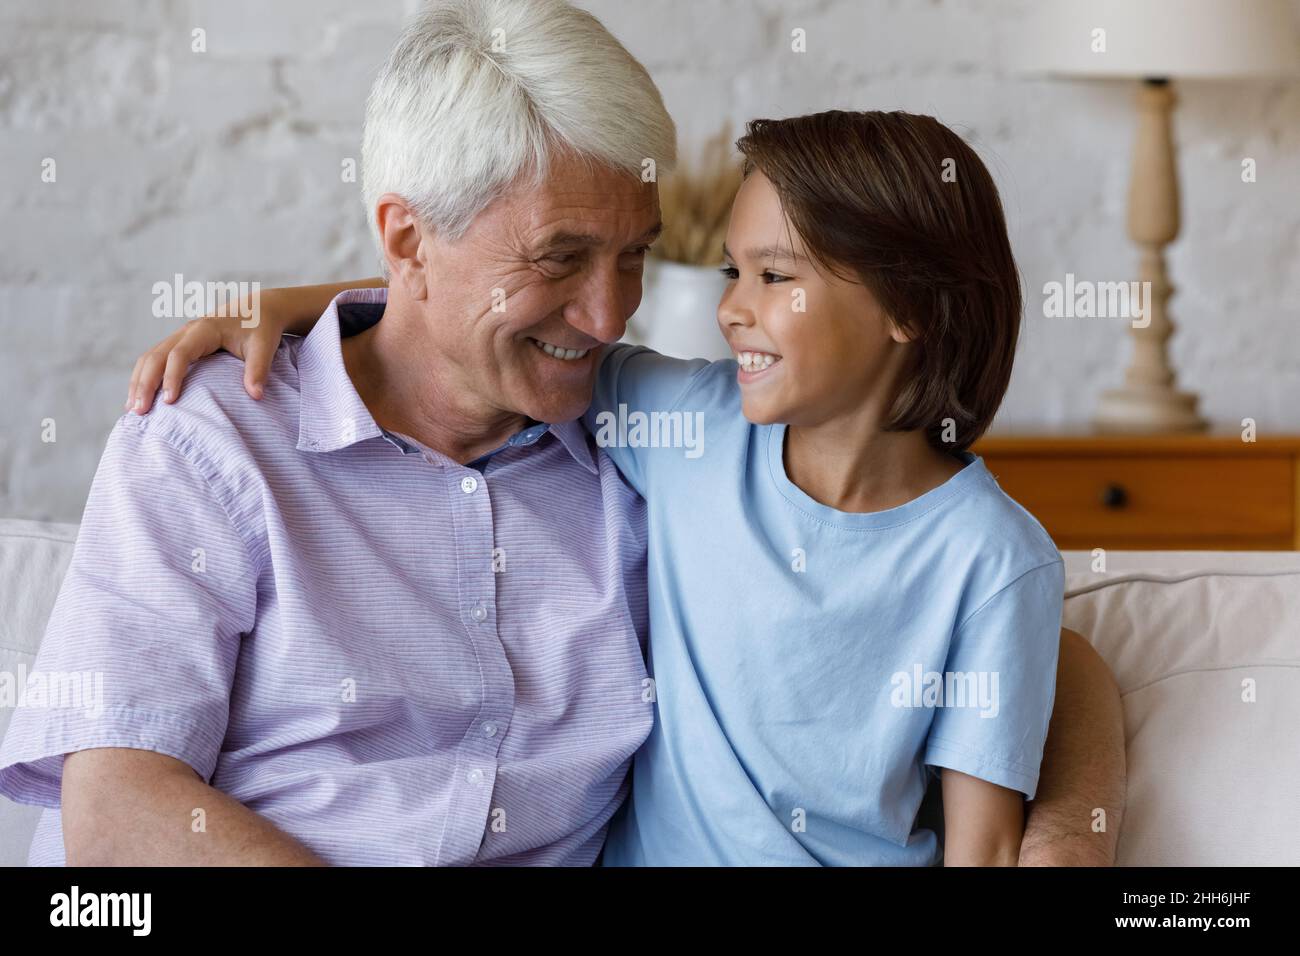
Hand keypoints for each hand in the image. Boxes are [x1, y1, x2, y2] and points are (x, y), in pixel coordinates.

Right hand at [125, 294, 284, 414]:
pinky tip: (138, 398)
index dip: (172, 377)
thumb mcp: (264, 346)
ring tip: (132, 410)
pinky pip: (154, 360)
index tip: (169, 402)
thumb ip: (259, 369)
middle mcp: (186, 331)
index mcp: (205, 330)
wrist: (259, 309)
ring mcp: (180, 337)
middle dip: (145, 383)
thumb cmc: (262, 328)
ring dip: (139, 382)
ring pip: (149, 357)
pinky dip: (143, 378)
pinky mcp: (179, 344)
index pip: (181, 354)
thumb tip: (256, 396)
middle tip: (139, 412)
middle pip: (156, 355)